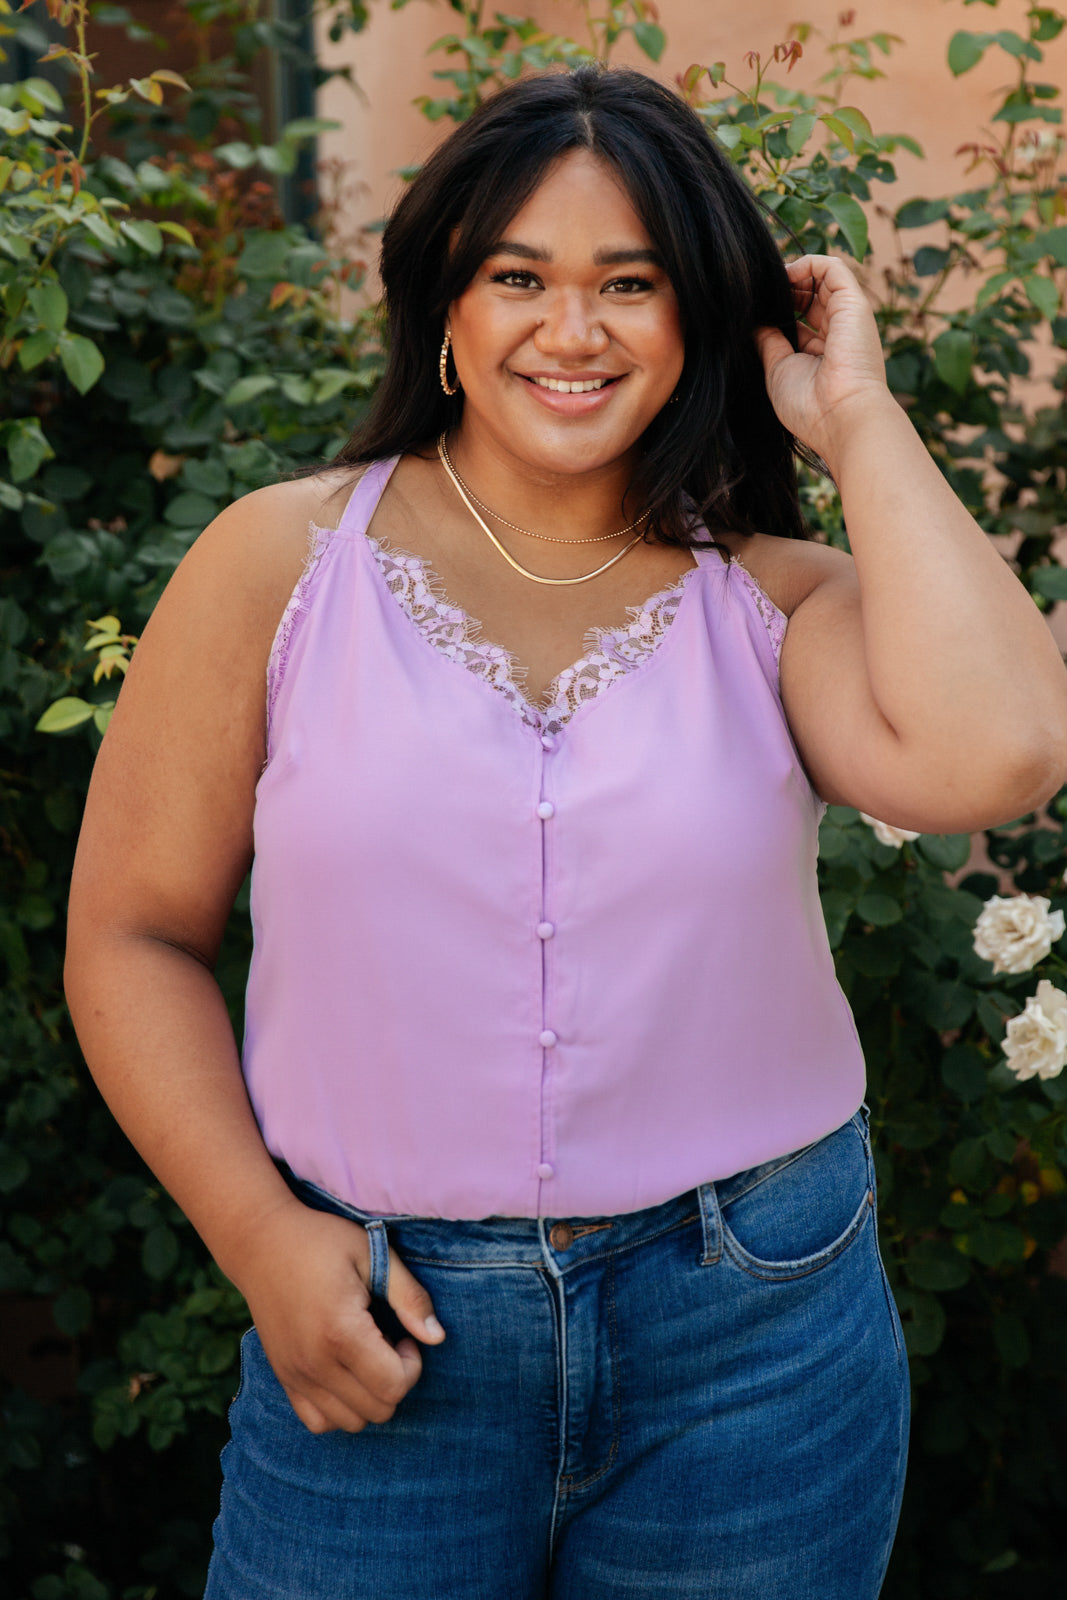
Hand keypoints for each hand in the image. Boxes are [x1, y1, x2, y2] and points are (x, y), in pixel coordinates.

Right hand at [231, 1198, 444, 1433]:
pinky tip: (344, 1372)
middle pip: (378, 1410)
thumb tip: (437, 1337)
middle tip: (386, 1341)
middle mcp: (314, 1364)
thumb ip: (409, 1296)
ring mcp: (295, 1376)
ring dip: (370, 1395)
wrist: (260, 1242)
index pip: (394, 1386)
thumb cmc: (321, 1241)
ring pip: (351, 1423)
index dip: (412, 1364)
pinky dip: (339, 1408)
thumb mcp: (373, 1253)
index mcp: (340, 1332)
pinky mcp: (283, 1379)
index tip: (403, 1333)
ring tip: (365, 1354)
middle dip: (395, 1379)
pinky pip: (318, 1422)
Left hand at [755, 254, 889, 467]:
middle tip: (758, 294)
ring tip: (768, 284)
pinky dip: (807, 263)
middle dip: (784, 289)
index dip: (779, 308)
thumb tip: (753, 322)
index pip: (801, 318)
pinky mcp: (854, 303)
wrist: (839, 416)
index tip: (755, 310)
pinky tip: (784, 276)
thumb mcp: (778, 370)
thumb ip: (768, 342)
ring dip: (793, 274)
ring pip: (822, 279)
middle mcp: (838, 332)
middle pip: (810, 296)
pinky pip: (833, 268)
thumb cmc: (809, 404)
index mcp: (822, 352)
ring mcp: (847, 316)